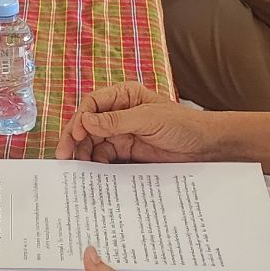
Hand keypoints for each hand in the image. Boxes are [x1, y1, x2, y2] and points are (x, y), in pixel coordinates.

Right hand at [58, 83, 226, 163]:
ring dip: (83, 153)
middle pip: (87, 124)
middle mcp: (118, 113)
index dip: (80, 119)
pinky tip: (91, 173)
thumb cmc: (182, 124)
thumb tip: (86, 121)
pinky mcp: (126, 152)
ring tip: (76, 168)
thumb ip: (116, 121)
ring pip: (93, 142)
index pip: (92, 104)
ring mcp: (121, 133)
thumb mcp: (148, 119)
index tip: (75, 136)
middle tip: (64, 157)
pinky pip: (105, 157)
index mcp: (124, 96)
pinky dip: (96, 165)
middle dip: (74, 139)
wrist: (205, 147)